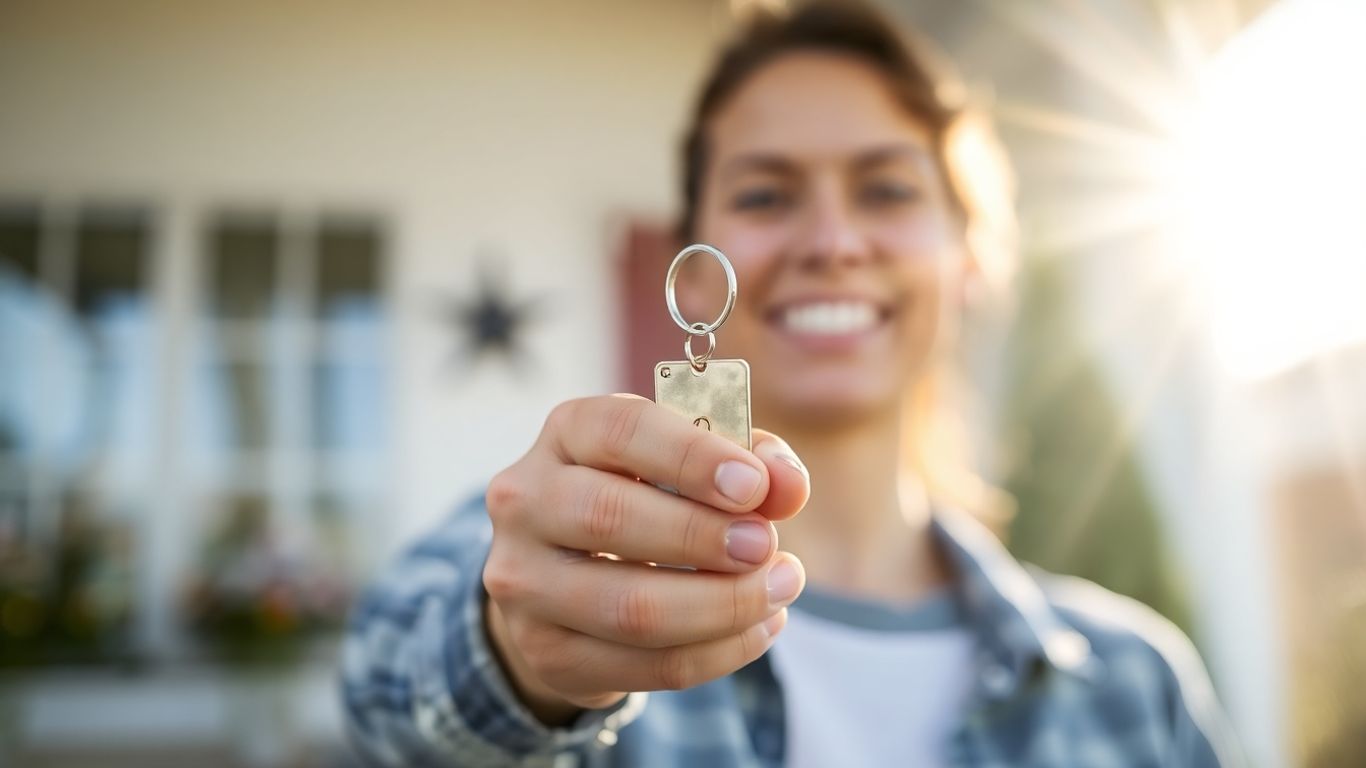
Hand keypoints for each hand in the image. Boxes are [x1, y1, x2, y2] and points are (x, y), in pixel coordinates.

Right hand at [482, 394, 808, 723]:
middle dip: (703, 537)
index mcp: (565, 433)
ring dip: (723, 605)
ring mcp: (525, 583)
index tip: (754, 487)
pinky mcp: (546, 653)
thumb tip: (789, 486)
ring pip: (631, 609)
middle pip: (611, 519)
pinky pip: (646, 666)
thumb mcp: (691, 460)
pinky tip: (760, 627)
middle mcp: (525, 501)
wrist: (569, 575)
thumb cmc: (646, 495)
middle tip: (766, 546)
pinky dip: (719, 652)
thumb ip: (748, 459)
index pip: (620, 431)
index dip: (691, 457)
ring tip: (778, 588)